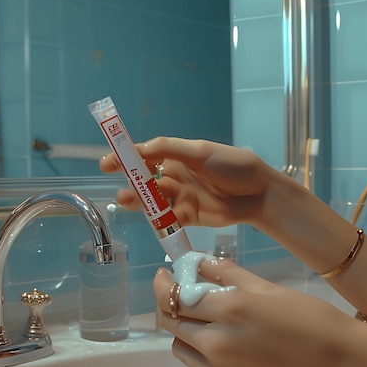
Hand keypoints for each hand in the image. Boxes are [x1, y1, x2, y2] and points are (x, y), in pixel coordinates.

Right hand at [99, 137, 275, 227]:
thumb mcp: (200, 152)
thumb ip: (169, 149)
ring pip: (154, 200)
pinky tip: (152, 219)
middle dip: (131, 184)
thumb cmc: (232, 166)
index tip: (107, 163)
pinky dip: (158, 219)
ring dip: (140, 201)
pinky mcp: (188, 217)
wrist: (259, 194)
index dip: (125, 159)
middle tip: (121, 189)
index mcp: (178, 156)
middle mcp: (176, 176)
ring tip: (128, 202)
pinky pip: (167, 218)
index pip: (145, 156)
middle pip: (146, 180)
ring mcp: (181, 197)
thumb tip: (139, 147)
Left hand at [154, 257, 360, 366]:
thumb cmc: (311, 318)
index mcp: (228, 309)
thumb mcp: (268, 288)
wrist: (343, 365)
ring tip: (200, 319)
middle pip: (171, 322)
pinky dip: (198, 352)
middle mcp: (217, 342)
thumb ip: (228, 274)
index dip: (162, 284)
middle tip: (179, 294)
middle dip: (168, 304)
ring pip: (180, 347)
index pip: (174, 296)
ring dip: (182, 329)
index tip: (164, 275)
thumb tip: (199, 263)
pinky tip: (216, 342)